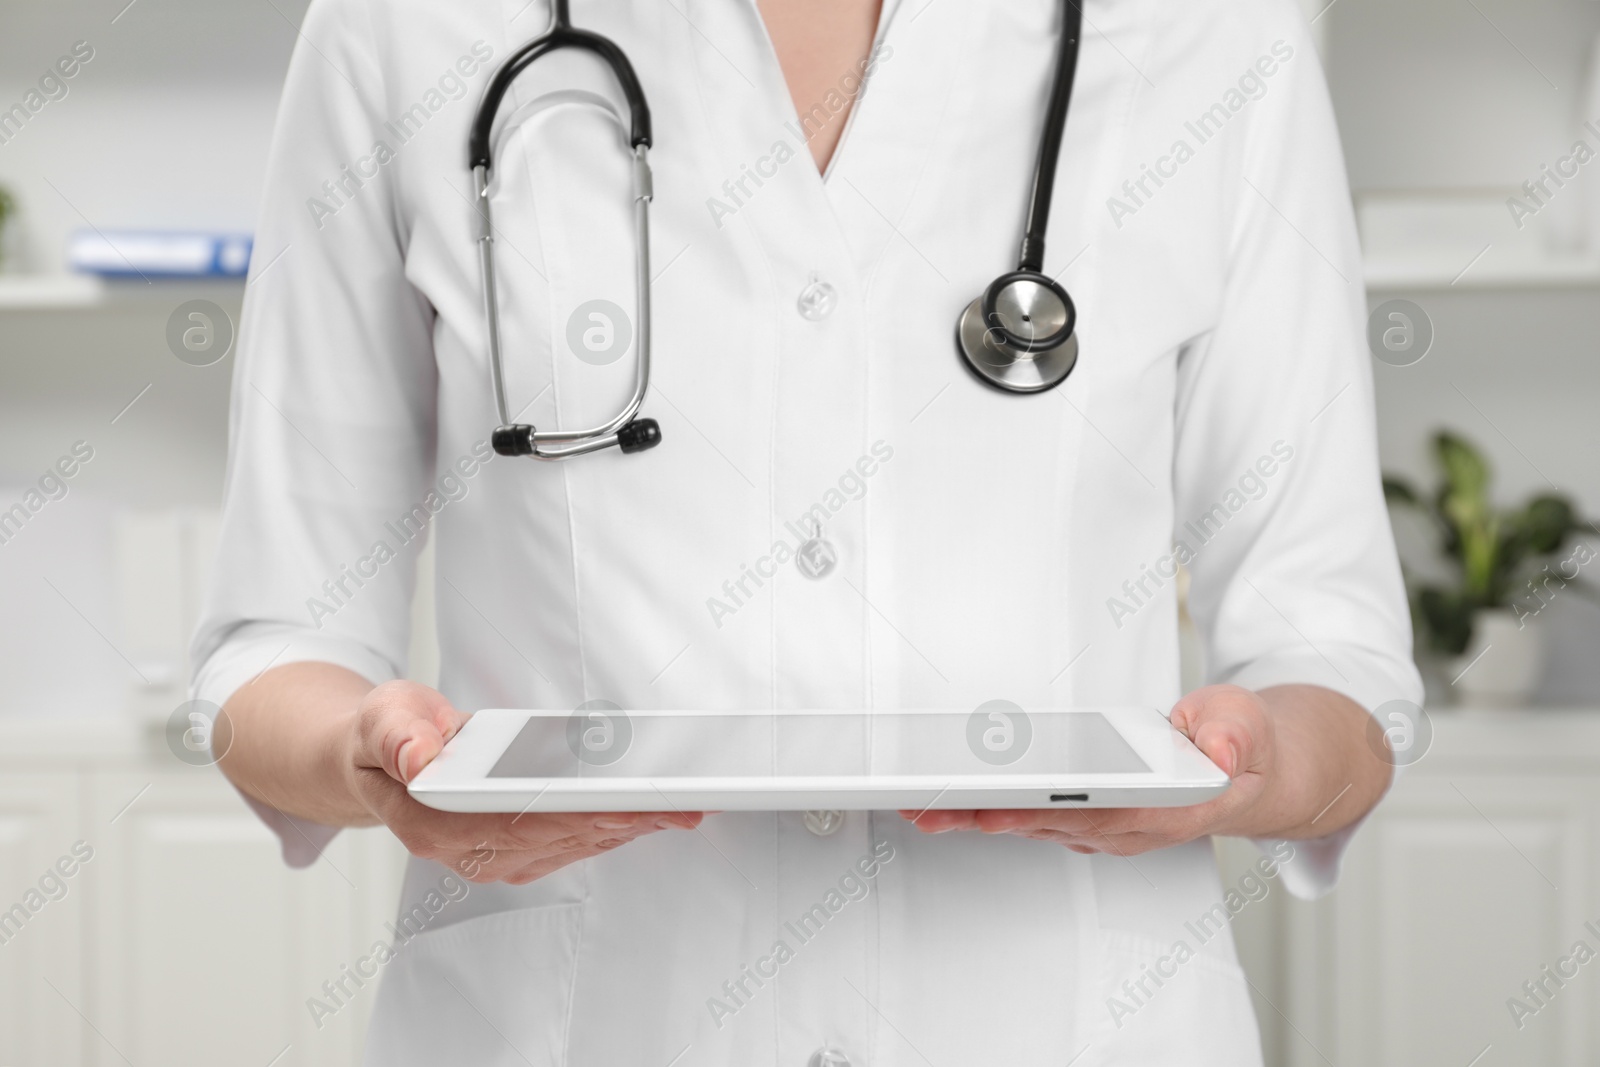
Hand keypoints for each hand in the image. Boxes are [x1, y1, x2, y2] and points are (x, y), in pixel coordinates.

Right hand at [346, 681, 702, 882]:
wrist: (385, 759)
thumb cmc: (390, 737)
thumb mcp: (381, 719)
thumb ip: (397, 737)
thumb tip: (418, 758)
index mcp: (438, 826)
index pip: (521, 824)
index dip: (577, 816)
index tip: (626, 808)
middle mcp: (473, 853)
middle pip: (562, 837)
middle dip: (626, 822)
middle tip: (683, 805)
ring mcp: (499, 857)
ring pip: (577, 844)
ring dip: (631, 828)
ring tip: (682, 808)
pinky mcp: (521, 850)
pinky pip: (577, 841)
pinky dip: (616, 826)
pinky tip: (651, 813)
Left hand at [900, 685, 1273, 855]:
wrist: (1258, 774)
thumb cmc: (1246, 748)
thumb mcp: (1248, 726)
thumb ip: (1233, 736)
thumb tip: (1219, 751)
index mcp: (1163, 810)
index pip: (1090, 815)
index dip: (1038, 813)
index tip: (992, 812)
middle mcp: (1128, 830)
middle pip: (1044, 824)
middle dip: (981, 817)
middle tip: (925, 807)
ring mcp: (1109, 830)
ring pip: (1033, 824)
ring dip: (977, 818)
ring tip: (922, 806)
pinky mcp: (1094, 820)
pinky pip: (1038, 816)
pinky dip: (995, 809)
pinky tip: (957, 802)